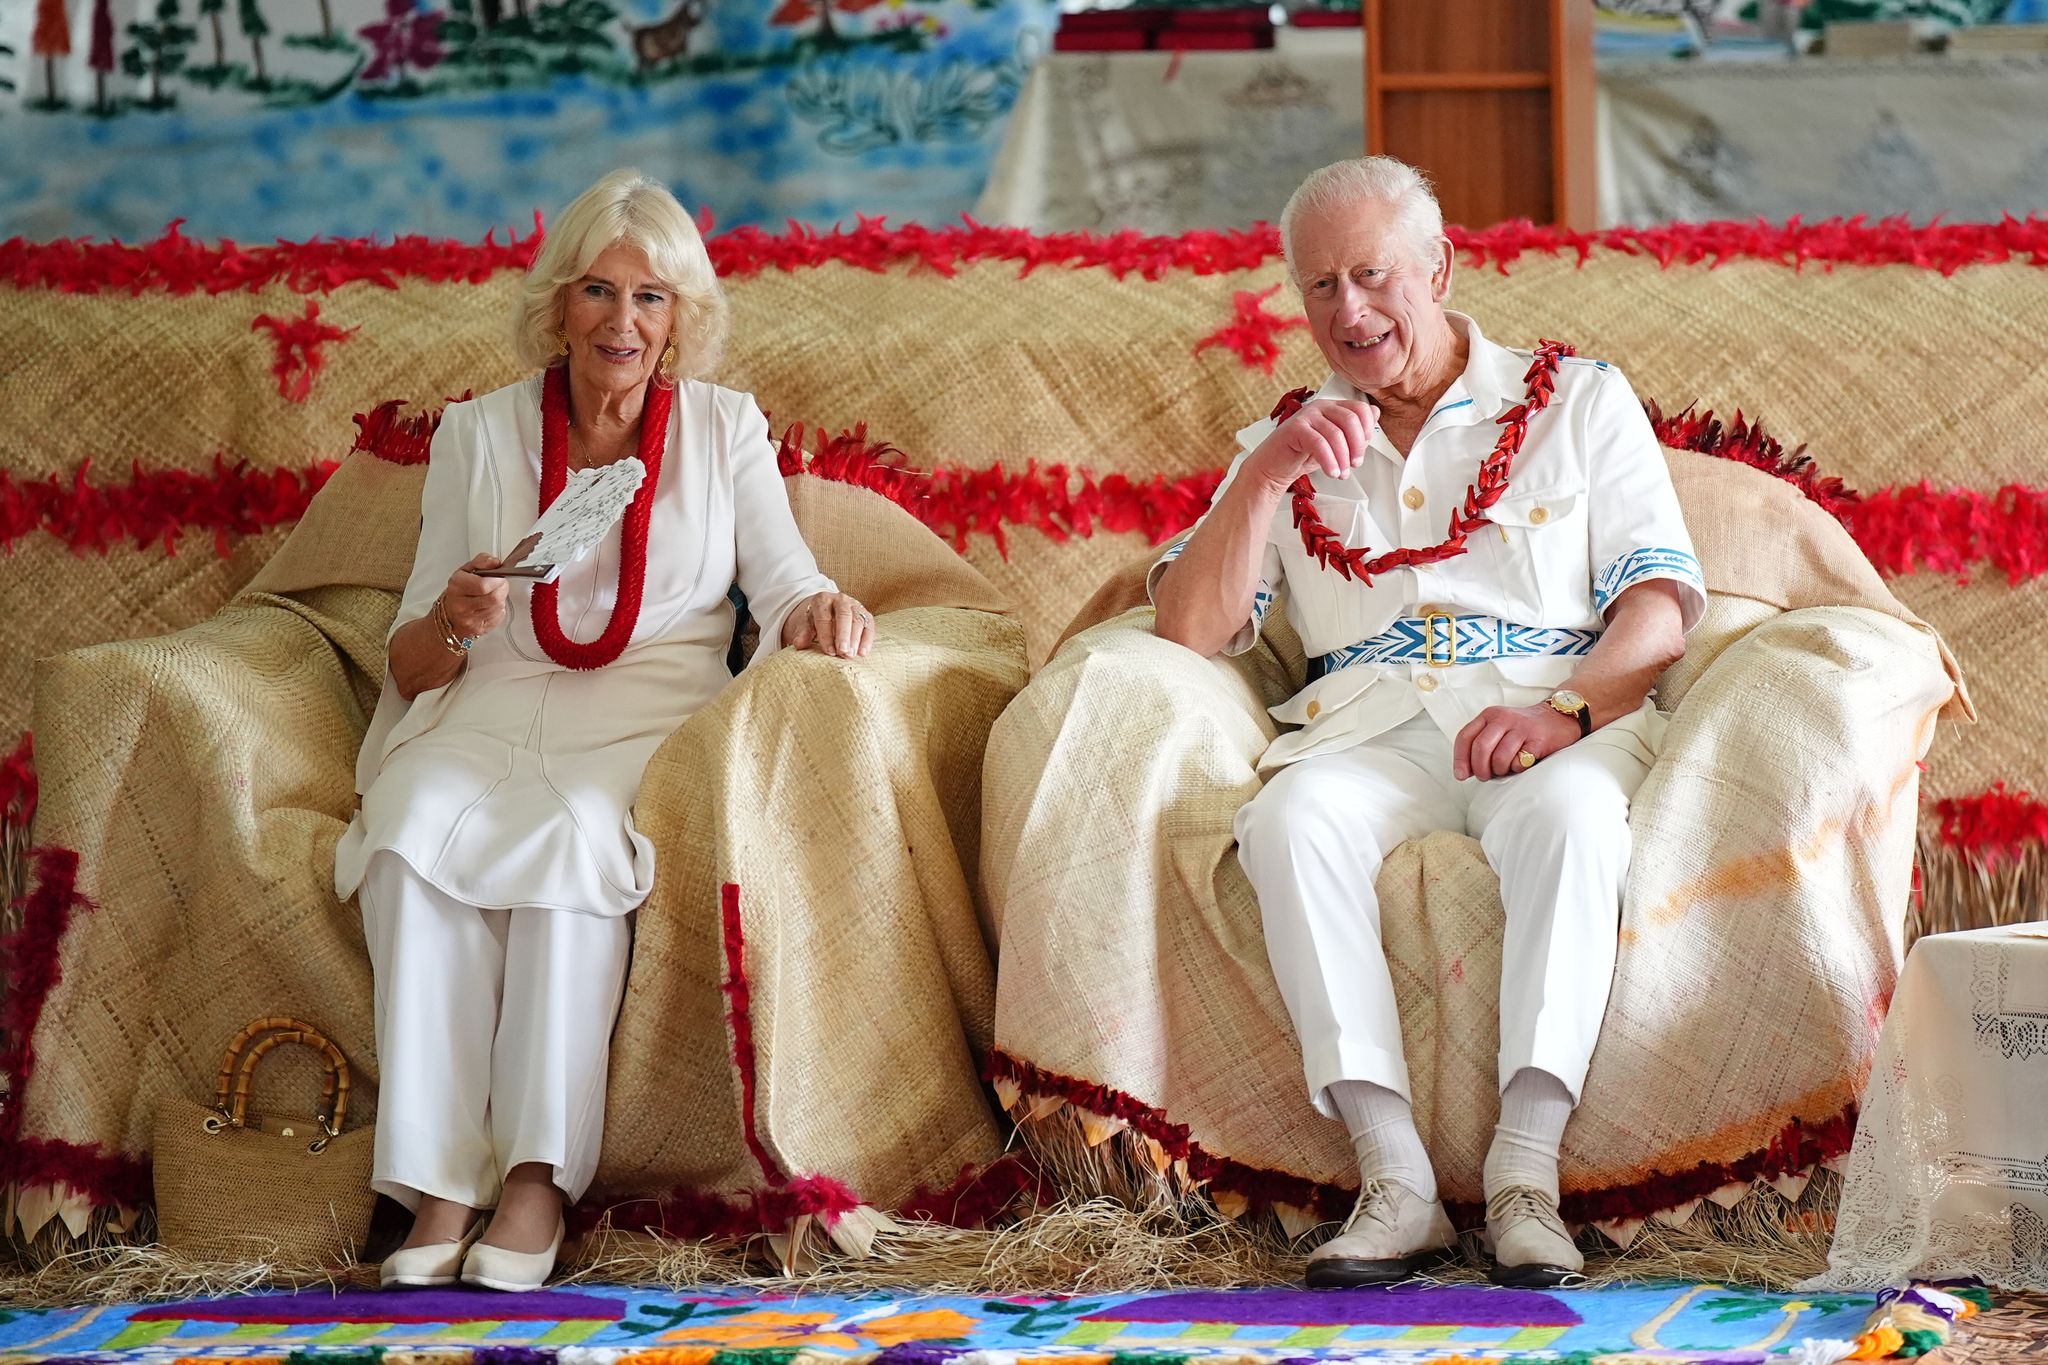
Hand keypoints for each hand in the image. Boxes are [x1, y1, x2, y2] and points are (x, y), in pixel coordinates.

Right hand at [442, 554, 509, 639]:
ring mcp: (469, 620)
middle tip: (499, 585)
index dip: (496, 580)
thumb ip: (482, 561)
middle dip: (502, 589)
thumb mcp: (466, 570)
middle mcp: (461, 605)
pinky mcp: (479, 629)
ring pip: (498, 607)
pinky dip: (499, 610)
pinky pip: (498, 617)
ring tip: (493, 594)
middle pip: (494, 597)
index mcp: (456, 586)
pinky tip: (490, 606)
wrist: (449, 615)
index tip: (498, 576)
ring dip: (501, 599)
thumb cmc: (459, 591)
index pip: (483, 585)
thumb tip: (495, 562)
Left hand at [783, 591, 873, 658]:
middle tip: (843, 653)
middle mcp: (840, 599)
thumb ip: (802, 633)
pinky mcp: (865, 614)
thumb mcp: (803, 625)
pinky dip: (867, 640)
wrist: (822, 612)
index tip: (828, 652)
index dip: (826, 635)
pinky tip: (863, 653)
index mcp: (822, 600)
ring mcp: (855, 605)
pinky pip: (869, 626)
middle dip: (844, 635)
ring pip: (858, 620)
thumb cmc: (812, 621)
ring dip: (855, 640)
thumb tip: (799, 644)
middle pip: (844, 616)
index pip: (824, 617)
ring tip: (851, 655)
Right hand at [1247, 398, 1378, 490]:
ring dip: (1342, 458)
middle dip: (1357, 446)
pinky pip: (1319, 443)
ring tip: (1341, 473)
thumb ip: (1353, 431)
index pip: (1360, 409)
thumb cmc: (1302, 455)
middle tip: (1354, 464)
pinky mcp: (1294, 428)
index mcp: (1332, 408)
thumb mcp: (1335, 445)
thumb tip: (1375, 413)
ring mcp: (1306, 416)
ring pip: (1335, 434)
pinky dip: (1329, 461)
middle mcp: (1320, 407)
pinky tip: (1331, 472)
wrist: (1273, 468)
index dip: (1367, 430)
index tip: (1363, 449)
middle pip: (1350, 420)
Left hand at [1452, 703, 1580, 781]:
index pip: (1465, 737)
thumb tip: (1464, 771)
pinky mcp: (1538, 740)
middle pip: (1480, 748)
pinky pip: (1519, 762)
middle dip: (1479, 768)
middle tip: (1485, 776)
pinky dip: (1517, 768)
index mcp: (1489, 715)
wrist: (1559, 718)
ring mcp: (1522, 728)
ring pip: (1499, 757)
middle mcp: (1503, 718)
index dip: (1460, 759)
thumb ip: (1481, 745)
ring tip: (1506, 768)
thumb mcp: (1498, 729)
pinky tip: (1522, 763)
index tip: (1461, 775)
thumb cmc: (1524, 730)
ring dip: (1500, 770)